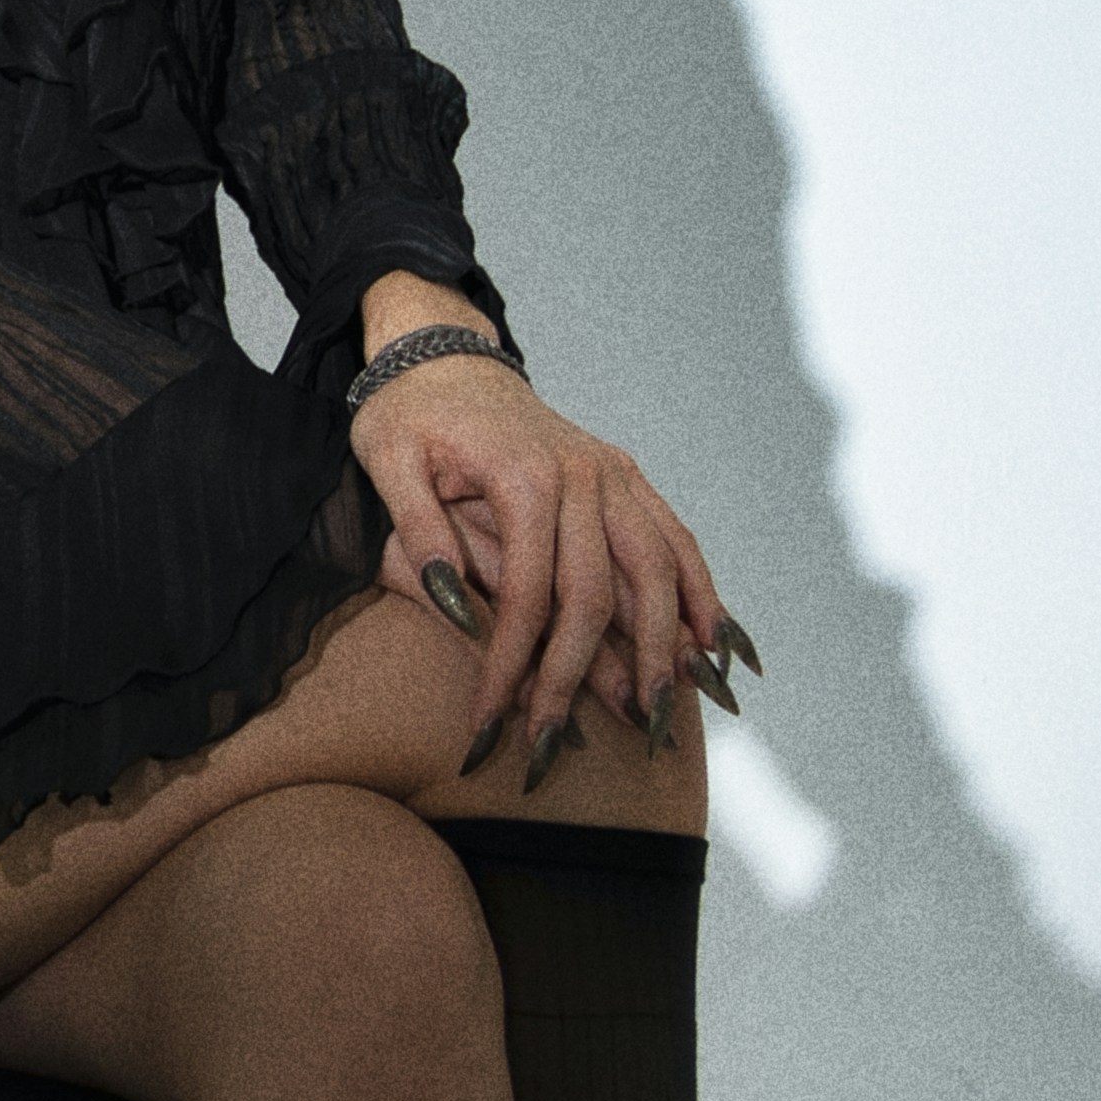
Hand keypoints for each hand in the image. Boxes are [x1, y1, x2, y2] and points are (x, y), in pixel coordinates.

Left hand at [345, 347, 737, 781]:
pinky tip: (713, 645)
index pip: (527, 596)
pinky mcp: (625, 478)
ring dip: (663, 647)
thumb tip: (451, 599)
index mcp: (523, 477)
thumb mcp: (387, 462)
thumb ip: (420, 530)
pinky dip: (698, 592)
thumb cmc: (409, 415)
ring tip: (660, 713)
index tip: (492, 726)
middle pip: (597, 597)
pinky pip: (674, 540)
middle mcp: (583, 476)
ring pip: (656, 571)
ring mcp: (613, 476)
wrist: (444, 356)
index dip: (512, 667)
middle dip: (580, 679)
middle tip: (558, 744)